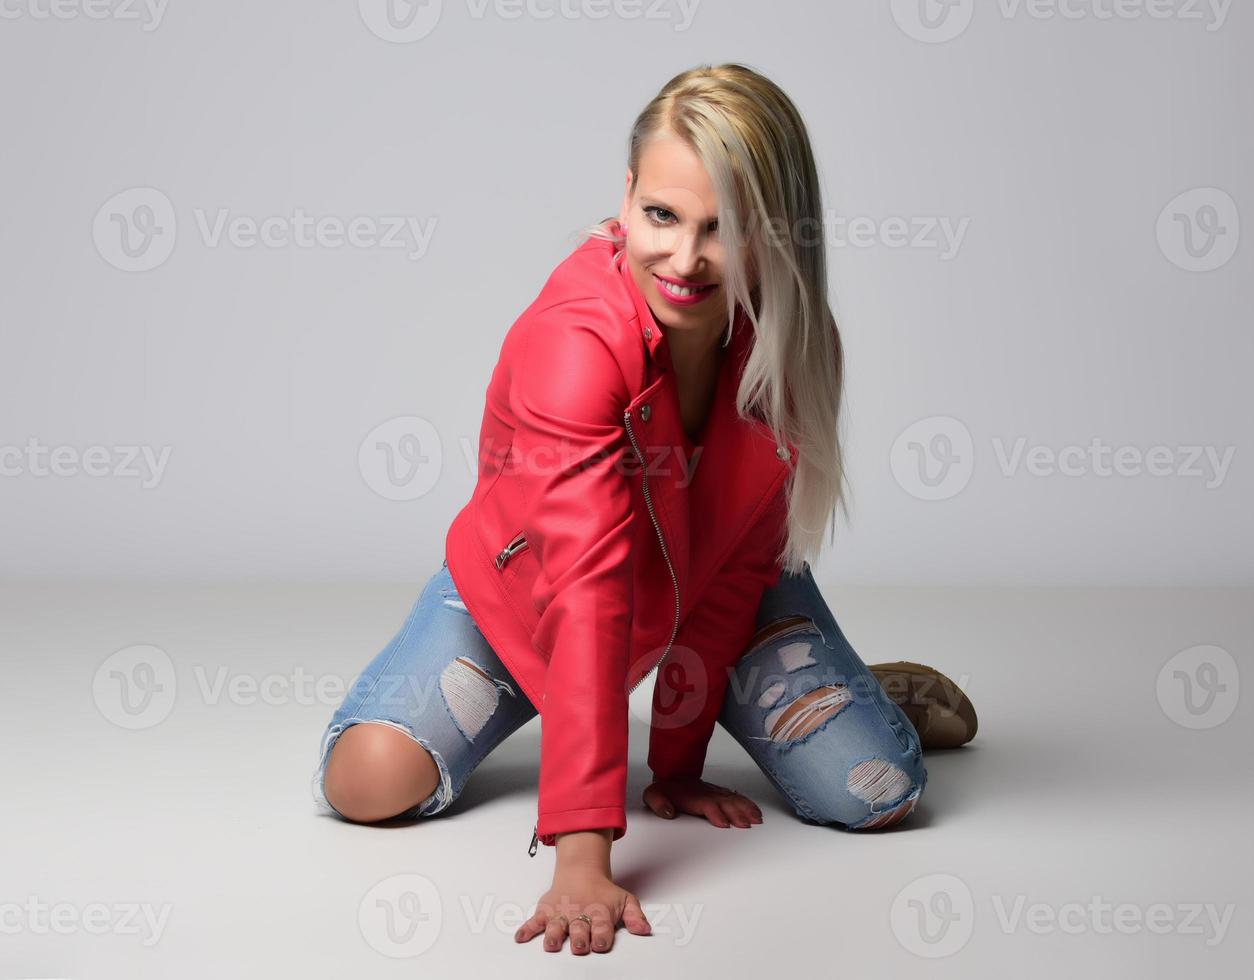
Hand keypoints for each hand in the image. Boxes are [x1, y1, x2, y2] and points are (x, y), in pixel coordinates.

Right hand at [514, 864, 650, 953]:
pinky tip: (521, 938)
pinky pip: (534, 921)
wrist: (581, 870)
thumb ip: (635, 916)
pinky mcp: (546, 912)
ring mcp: (561, 913)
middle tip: (579, 946)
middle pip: (578, 930)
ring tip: (552, 944)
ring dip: (554, 936)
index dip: (602, 937)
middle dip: (579, 939)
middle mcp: (579, 914)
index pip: (602, 928)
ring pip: (556, 927)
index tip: (601, 944)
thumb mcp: (625, 900)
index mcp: (598, 913)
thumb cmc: (603, 891)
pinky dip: (527, 929)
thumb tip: (645, 930)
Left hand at [643, 776, 762, 828]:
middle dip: (736, 814)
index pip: (707, 805)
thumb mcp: (653, 795)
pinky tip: (756, 812)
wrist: (674, 774)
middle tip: (746, 824)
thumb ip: (658, 803)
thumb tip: (667, 811)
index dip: (715, 813)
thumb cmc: (666, 789)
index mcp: (693, 797)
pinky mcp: (721, 794)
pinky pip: (737, 797)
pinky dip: (748, 804)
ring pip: (734, 800)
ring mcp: (716, 793)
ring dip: (745, 809)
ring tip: (756, 819)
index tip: (724, 824)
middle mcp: (707, 794)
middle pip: (724, 803)